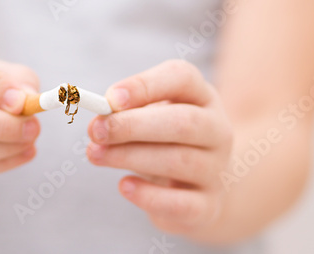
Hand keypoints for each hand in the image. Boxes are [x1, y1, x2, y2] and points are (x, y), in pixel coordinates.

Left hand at [87, 60, 232, 237]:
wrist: (198, 185)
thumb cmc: (165, 141)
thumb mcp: (150, 117)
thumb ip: (127, 113)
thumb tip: (100, 121)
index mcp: (202, 97)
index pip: (182, 78)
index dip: (145, 86)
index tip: (111, 98)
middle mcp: (217, 130)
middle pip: (183, 122)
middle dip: (134, 126)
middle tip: (96, 131)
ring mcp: (216, 170)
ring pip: (178, 161)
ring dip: (130, 157)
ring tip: (95, 155)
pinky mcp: (208, 206)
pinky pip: (181, 203)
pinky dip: (149, 195)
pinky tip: (124, 185)